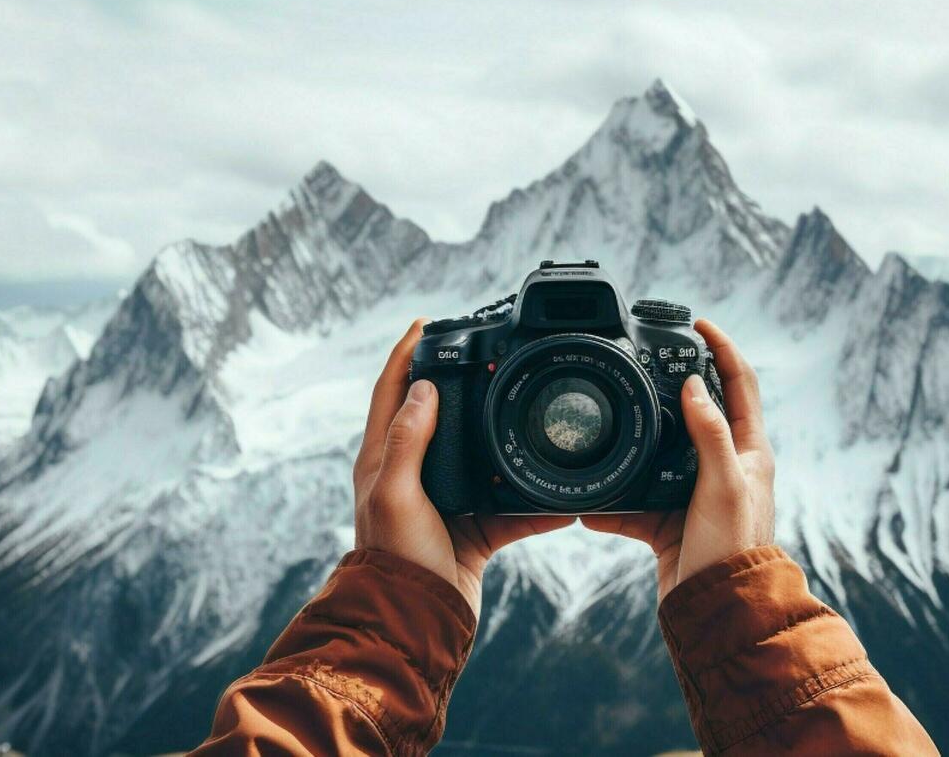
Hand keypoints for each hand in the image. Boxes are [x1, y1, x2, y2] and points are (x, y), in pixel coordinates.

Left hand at [353, 319, 575, 617]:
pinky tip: (564, 500)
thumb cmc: (395, 561)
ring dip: (511, 443)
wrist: (416, 626)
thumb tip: (425, 386)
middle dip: (467, 385)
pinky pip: (513, 509)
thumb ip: (409, 441)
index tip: (427, 321)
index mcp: (383, 459)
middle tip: (495, 358)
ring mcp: (446, 502)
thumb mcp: (397, 494)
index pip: (392, 391)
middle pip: (442, 416)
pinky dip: (537, 505)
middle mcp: (413, 475)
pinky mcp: (475, 531)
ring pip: (485, 460)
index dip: (407, 353)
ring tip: (538, 418)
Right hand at [584, 318, 774, 599]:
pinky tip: (591, 508)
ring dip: (631, 449)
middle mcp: (724, 468)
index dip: (722, 347)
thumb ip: (709, 434)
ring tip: (605, 433)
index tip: (696, 322)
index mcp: (748, 452)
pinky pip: (636, 502)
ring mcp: (696, 495)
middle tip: (642, 363)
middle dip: (668, 388)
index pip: (739, 384)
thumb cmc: (734, 551)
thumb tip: (693, 385)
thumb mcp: (723, 485)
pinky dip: (613, 503)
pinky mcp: (670, 523)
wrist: (717, 615)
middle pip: (695, 412)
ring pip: (658, 456)